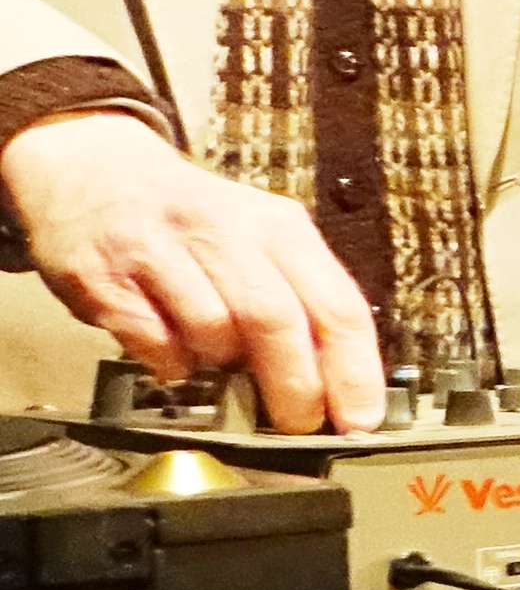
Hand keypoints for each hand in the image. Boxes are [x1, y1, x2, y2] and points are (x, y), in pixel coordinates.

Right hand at [5, 109, 385, 431]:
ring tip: (218, 365)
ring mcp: (157, 248)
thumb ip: (297, 300)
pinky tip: (172, 352)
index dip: (354, 372)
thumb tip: (335, 384)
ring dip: (221, 367)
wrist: (89, 167)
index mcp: (278, 226)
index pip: (337, 305)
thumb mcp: (259, 238)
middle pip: (276, 320)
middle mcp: (222, 229)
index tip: (361, 419)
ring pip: (212, 330)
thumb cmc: (189, 217)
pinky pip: (150, 340)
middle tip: (297, 422)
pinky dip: (168, 362)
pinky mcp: (101, 273)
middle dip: (294, 385)